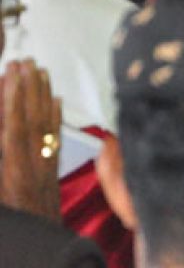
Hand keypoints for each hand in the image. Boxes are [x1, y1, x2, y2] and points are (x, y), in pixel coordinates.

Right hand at [0, 60, 61, 221]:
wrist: (37, 243)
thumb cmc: (14, 215)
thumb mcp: (1, 190)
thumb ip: (4, 145)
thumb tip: (6, 126)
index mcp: (13, 170)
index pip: (13, 126)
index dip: (12, 98)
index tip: (12, 73)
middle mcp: (31, 164)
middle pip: (31, 118)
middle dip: (28, 87)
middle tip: (26, 61)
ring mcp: (44, 166)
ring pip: (45, 124)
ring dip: (43, 95)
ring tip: (41, 70)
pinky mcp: (51, 171)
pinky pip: (55, 138)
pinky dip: (56, 116)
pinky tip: (57, 99)